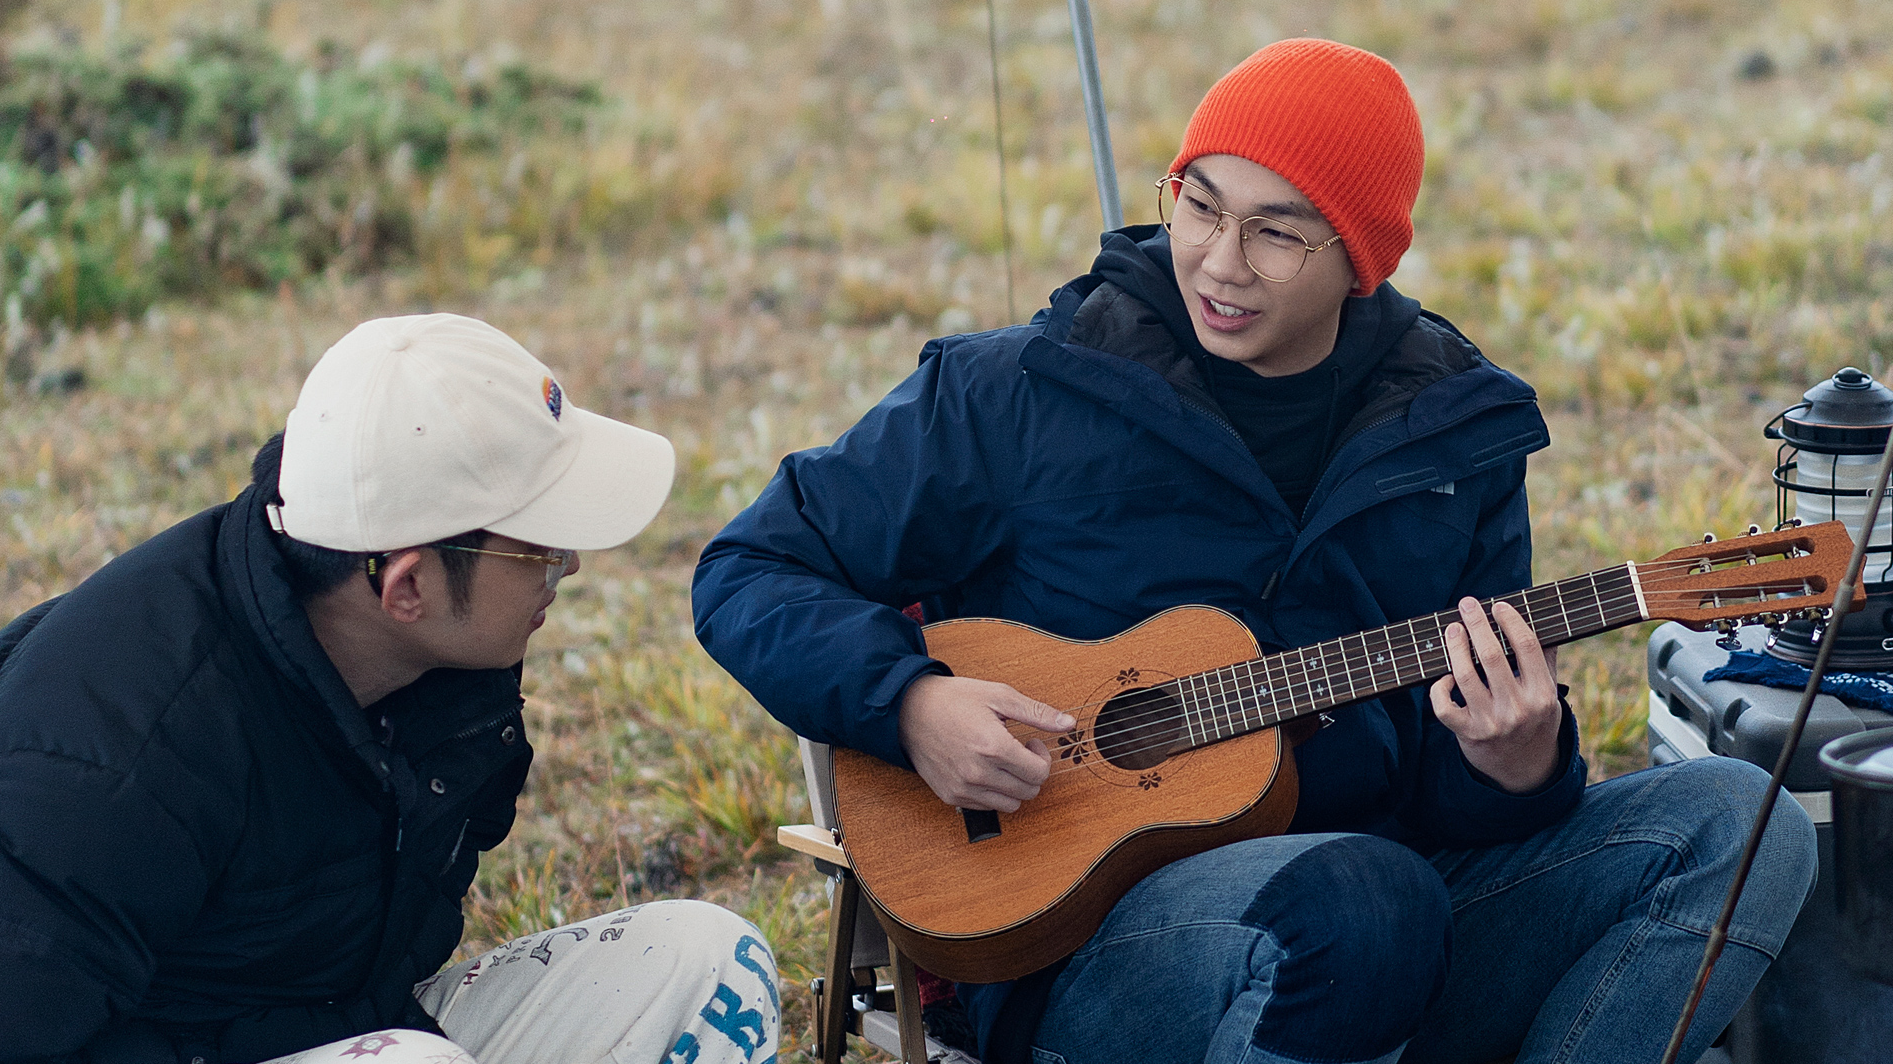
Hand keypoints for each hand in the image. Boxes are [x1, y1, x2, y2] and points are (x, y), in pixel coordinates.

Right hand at [898, 674, 1075, 811]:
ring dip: (1014, 785)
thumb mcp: (999, 696)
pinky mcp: (951, 796)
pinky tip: (984, 770)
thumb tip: (1069, 723)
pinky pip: (987, 807)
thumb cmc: (953, 699)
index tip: (1030, 743)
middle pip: (1029, 791)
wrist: (908, 710)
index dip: (1042, 757)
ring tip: (1001, 762)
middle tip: (1018, 751)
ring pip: (1011, 804)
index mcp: (993, 746)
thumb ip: (1037, 713)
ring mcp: (963, 788)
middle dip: (1031, 772)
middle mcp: (978, 773)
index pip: (1039, 773)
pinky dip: (994, 793)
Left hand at [1428, 597, 1562, 793]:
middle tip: (1467, 604)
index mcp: (1542, 694)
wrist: (1522, 768)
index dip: (1511, 621)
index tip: (1498, 605)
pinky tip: (1445, 675)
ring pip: (1464, 676)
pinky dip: (1439, 687)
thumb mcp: (1549, 694)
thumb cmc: (1535, 720)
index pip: (1527, 648)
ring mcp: (1491, 722)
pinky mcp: (1467, 733)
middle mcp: (1517, 709)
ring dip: (1455, 648)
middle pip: (1492, 656)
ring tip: (1453, 629)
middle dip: (1477, 625)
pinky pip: (1444, 707)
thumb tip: (1544, 621)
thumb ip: (1545, 661)